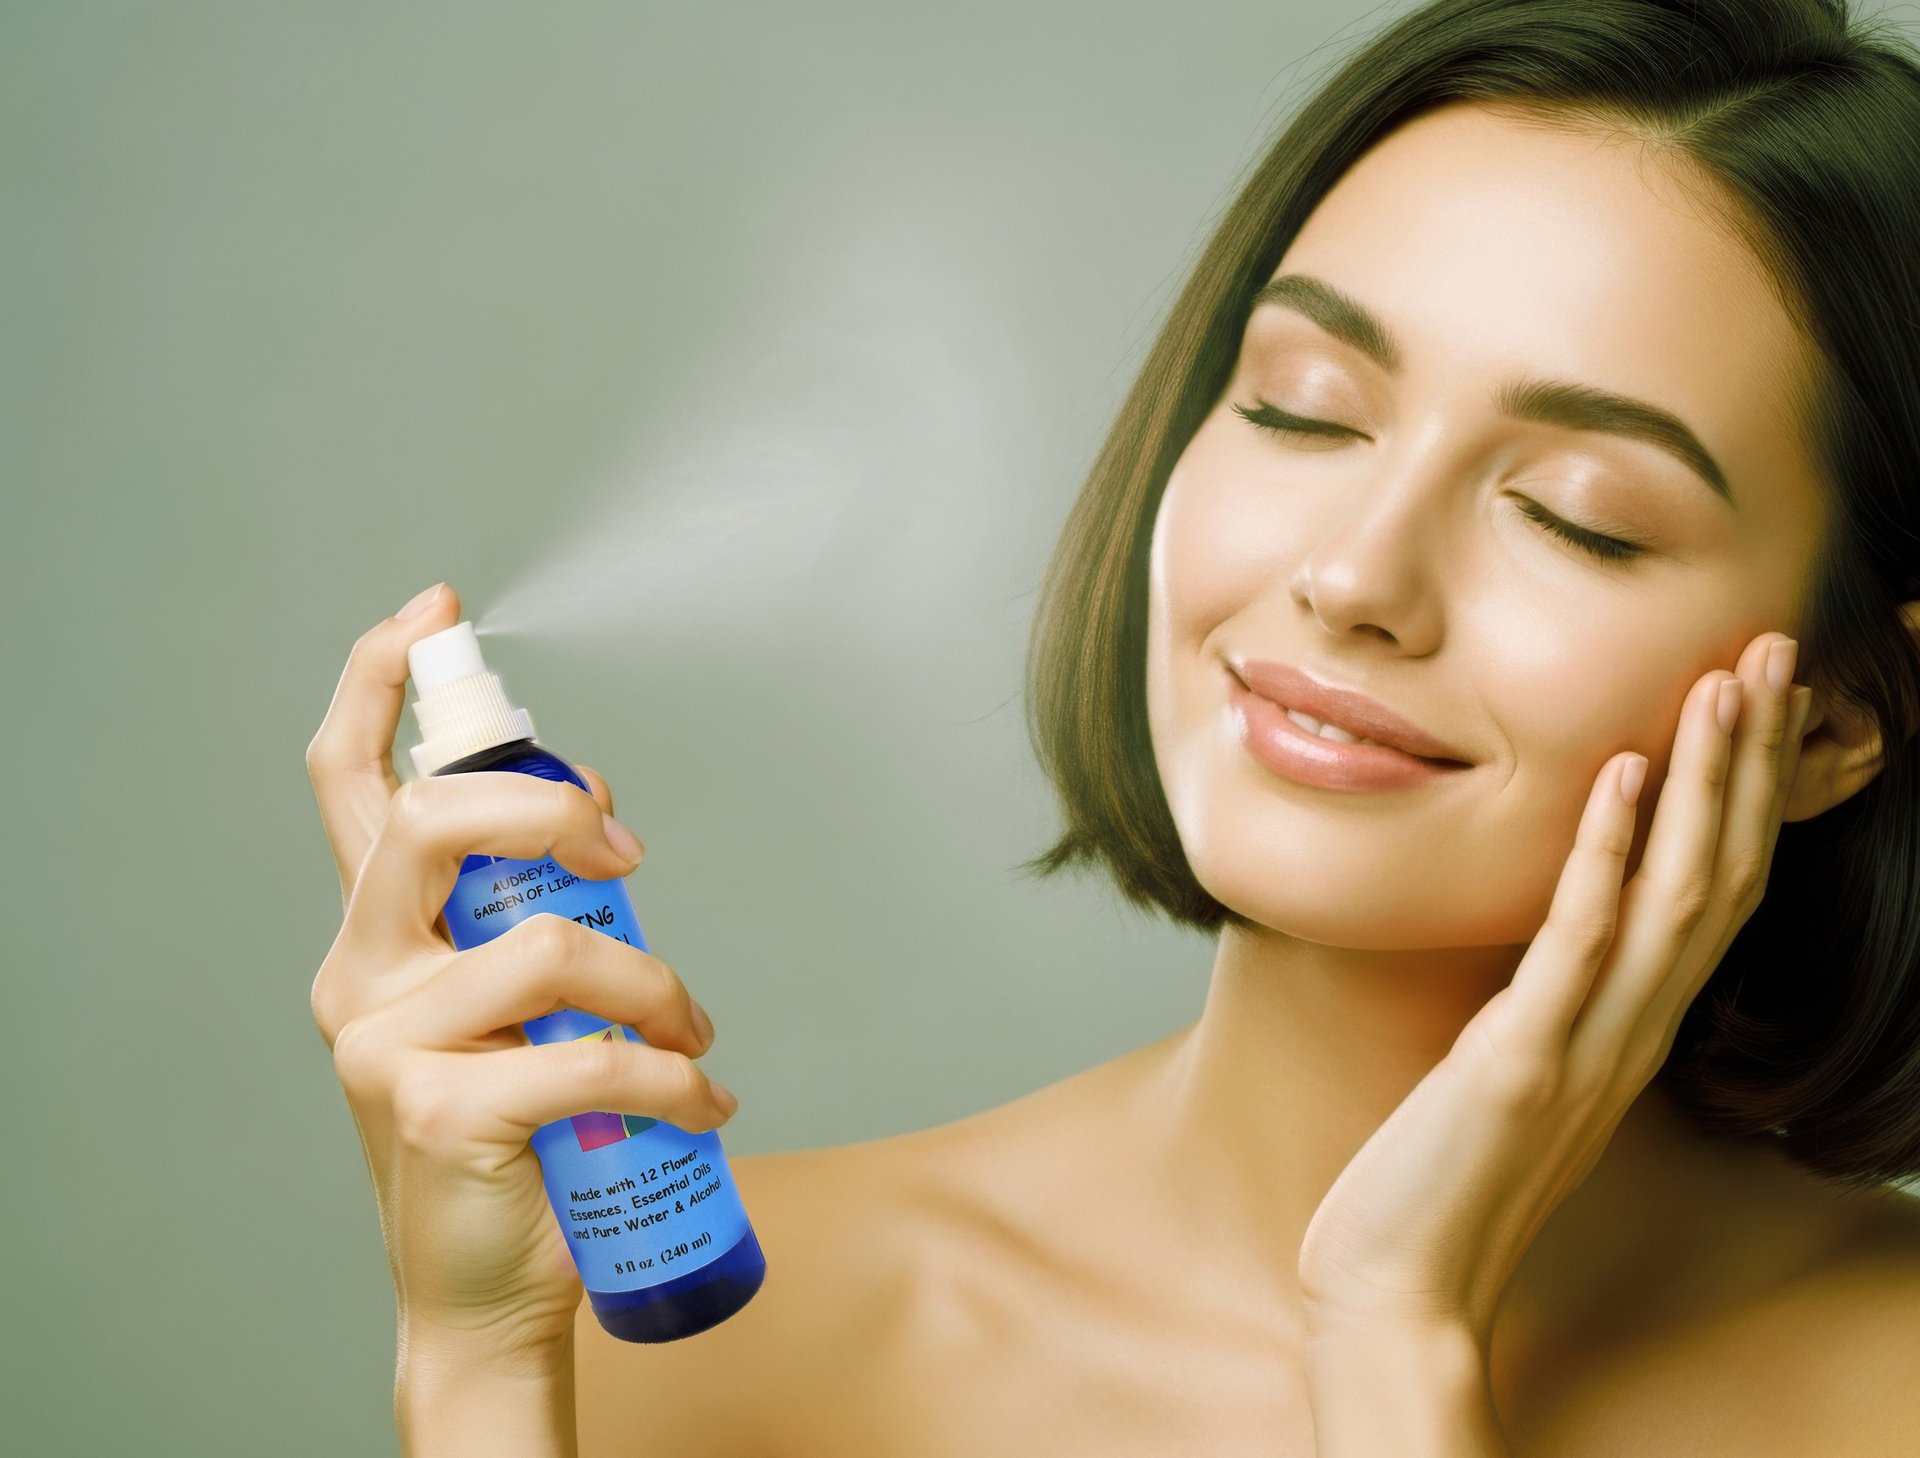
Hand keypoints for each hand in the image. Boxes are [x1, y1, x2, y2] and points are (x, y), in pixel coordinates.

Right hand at [306, 583, 737, 1366]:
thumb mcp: (512, 1003)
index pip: (350, 782)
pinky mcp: (435, 1113)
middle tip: (628, 858)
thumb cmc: (516, 1130)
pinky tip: (700, 1104)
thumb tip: (598, 810)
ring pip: (545, 944)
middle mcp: (356, 972)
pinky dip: (672, 1076)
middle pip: (431, 821)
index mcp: (376, 930)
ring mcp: (383, 1044)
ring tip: (690, 1035)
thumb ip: (526, 907)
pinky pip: (591, 1057)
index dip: (379, 681)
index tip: (436, 607)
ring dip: (653, 982)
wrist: (487, 1284)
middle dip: (554, 808)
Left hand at [1295, 629, 1813, 1344]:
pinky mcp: (1518, 1062)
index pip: (1717, 894)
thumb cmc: (1445, 1175)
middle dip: (1749, 762)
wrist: (1399, 1287)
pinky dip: (1606, 853)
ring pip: (1679, 897)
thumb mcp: (1514, 1068)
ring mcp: (1584, 1047)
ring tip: (1723, 684)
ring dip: (1705, 783)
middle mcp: (1631, 1033)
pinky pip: (1578, 942)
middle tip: (1772, 654)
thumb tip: (1550, 931)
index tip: (1756, 701)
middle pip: (1724, 875)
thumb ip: (1547, 1002)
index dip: (1745, 796)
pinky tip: (1622, 774)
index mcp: (1631, 1030)